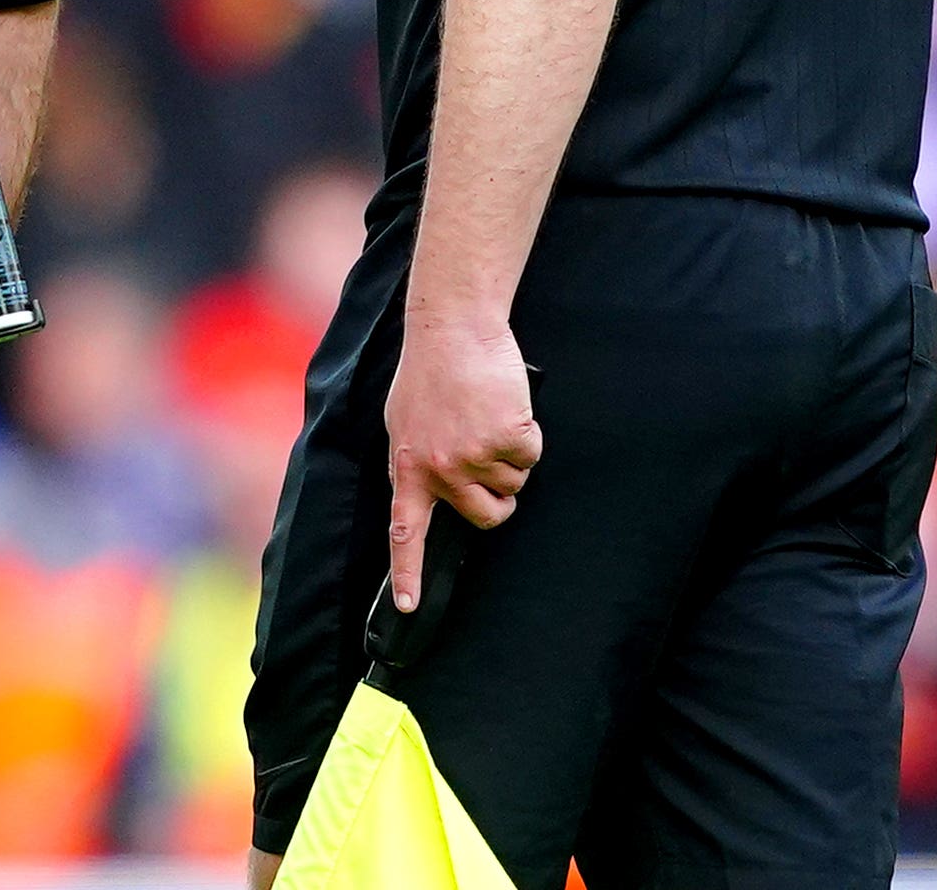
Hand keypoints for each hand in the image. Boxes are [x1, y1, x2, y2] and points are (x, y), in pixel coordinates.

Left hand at [383, 313, 537, 611]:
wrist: (451, 329)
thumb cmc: (429, 372)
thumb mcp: (405, 422)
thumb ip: (418, 462)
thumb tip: (426, 495)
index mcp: (409, 466)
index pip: (405, 532)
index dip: (408, 573)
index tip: (407, 607)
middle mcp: (438, 470)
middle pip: (485, 516)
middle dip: (498, 498)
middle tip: (489, 458)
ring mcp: (472, 457)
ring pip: (513, 484)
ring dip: (510, 456)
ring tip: (486, 416)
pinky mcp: (504, 440)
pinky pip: (531, 456)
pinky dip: (527, 434)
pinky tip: (504, 407)